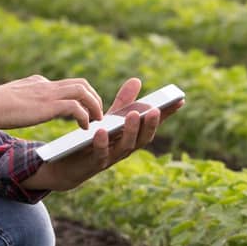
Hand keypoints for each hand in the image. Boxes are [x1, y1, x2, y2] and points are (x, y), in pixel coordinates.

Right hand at [0, 73, 104, 130]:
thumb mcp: (11, 99)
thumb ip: (24, 100)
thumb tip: (25, 106)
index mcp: (38, 83)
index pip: (66, 85)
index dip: (79, 97)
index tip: (84, 110)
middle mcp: (46, 84)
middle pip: (81, 84)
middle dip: (93, 98)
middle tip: (97, 115)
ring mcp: (48, 93)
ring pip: (83, 91)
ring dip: (94, 106)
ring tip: (97, 121)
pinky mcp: (49, 105)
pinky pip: (76, 107)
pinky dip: (84, 117)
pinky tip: (84, 128)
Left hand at [24, 77, 181, 192]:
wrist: (67, 165)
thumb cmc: (93, 140)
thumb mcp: (109, 119)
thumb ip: (123, 102)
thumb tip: (137, 80)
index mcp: (132, 137)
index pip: (152, 125)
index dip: (167, 114)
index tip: (179, 100)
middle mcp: (126, 149)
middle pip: (143, 138)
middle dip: (151, 124)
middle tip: (155, 109)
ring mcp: (111, 158)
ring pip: (126, 147)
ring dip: (131, 131)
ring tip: (132, 115)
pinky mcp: (93, 164)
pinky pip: (100, 154)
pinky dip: (102, 143)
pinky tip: (101, 130)